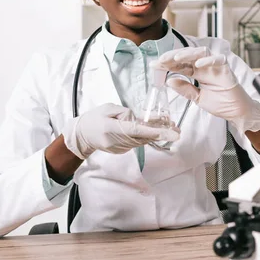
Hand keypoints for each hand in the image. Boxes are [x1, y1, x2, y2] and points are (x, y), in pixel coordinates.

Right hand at [62, 103, 179, 158]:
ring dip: (156, 135)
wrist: (81, 135)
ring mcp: (120, 148)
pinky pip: (137, 142)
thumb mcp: (108, 109)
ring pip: (142, 141)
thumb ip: (125, 113)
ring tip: (171, 128)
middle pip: (144, 137)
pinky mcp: (122, 150)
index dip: (156, 132)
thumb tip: (139, 119)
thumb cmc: (94, 118)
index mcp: (113, 128)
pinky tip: (154, 130)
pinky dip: (146, 136)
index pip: (138, 131)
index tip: (172, 134)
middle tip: (177, 129)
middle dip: (161, 133)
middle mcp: (118, 141)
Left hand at [150, 47, 259, 132]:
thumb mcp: (197, 98)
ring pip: (201, 52)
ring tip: (176, 59)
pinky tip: (199, 64)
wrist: (237, 112)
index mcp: (198, 73)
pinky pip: (219, 60)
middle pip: (188, 56)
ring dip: (188, 54)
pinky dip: (209, 60)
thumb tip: (169, 81)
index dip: (167, 64)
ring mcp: (216, 66)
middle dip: (173, 57)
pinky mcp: (227, 69)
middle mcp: (205, 67)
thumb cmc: (222, 103)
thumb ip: (185, 89)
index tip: (154, 66)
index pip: (180, 64)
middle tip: (161, 61)